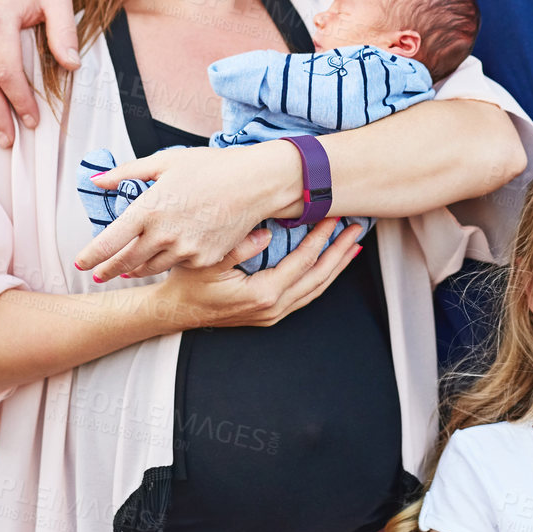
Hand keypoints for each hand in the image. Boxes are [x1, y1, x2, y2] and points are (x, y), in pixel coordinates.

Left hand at [74, 141, 301, 280]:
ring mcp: (185, 251)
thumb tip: (98, 180)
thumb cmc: (210, 167)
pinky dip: (169, 261)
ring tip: (126, 269)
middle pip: (126, 262)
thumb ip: (127, 173)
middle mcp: (163, 235)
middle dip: (109, 269)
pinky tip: (166, 256)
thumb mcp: (165, 162)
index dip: (91, 256)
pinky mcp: (204, 260)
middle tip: (98, 274)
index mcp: (149, 209)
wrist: (255, 184)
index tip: (81, 262)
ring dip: (136, 269)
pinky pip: (179, 265)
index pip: (109, 241)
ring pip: (151, 268)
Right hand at [151, 218, 363, 328]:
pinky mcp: (270, 314)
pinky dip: (321, 277)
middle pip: (318, 276)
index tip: (334, 217)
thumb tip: (265, 233)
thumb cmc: (188, 283)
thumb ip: (238, 248)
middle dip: (339, 251)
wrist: (174, 312)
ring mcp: (273, 314)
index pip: (303, 261)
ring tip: (352, 245)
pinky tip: (329, 264)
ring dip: (335, 265)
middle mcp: (273, 308)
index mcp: (263, 294)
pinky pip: (305, 294)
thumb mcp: (208, 261)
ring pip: (316, 288)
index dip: (321, 237)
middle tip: (357, 228)